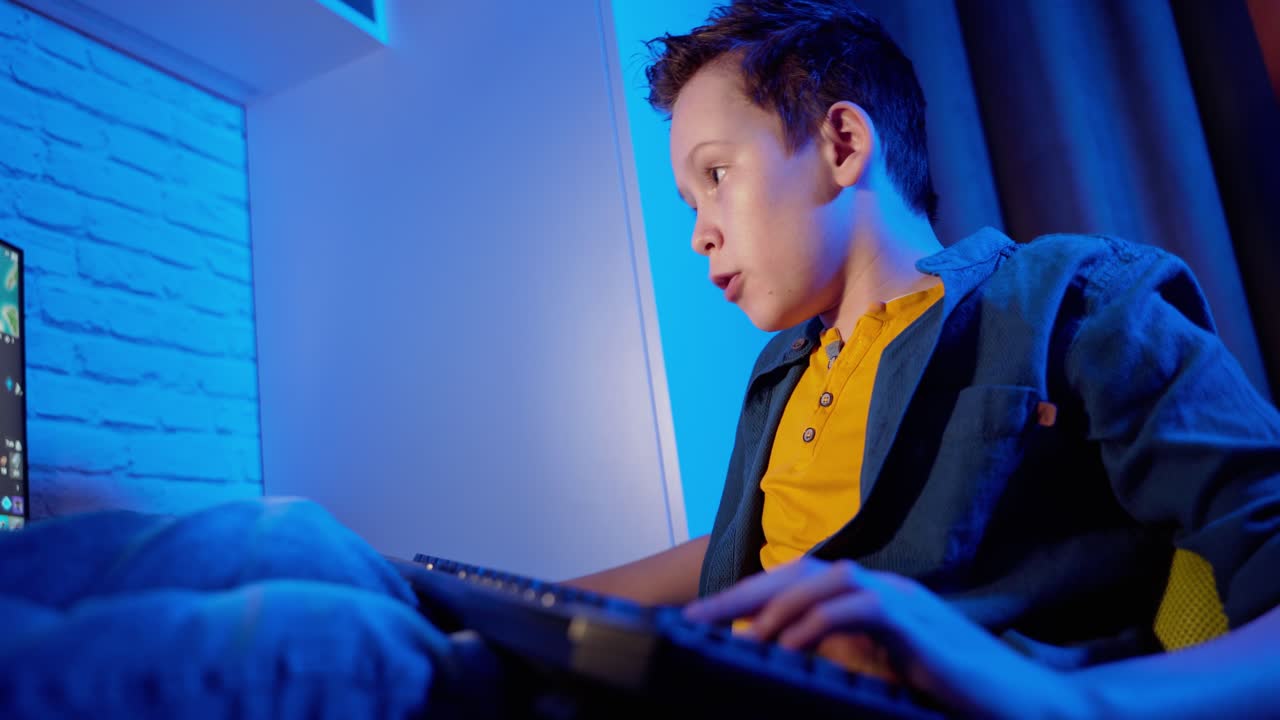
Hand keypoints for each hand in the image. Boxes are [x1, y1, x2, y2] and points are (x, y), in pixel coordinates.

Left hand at [683, 557, 1086, 719]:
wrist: (1031, 708)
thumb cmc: (958, 698)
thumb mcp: (890, 678)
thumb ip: (849, 664)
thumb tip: (789, 672)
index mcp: (875, 599)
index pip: (800, 585)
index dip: (750, 598)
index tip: (704, 621)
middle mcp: (884, 587)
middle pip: (798, 573)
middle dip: (742, 594)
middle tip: (695, 620)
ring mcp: (901, 599)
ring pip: (821, 582)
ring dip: (773, 608)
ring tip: (736, 637)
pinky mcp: (914, 621)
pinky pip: (853, 609)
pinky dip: (813, 623)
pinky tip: (785, 644)